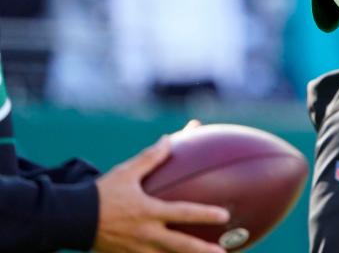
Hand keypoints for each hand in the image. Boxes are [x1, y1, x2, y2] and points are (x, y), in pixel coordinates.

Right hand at [93, 135, 228, 252]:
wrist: (71, 219)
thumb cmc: (101, 193)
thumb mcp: (126, 172)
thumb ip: (151, 157)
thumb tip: (169, 139)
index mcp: (148, 211)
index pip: (182, 213)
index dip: (204, 215)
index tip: (225, 216)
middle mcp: (146, 233)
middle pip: (180, 245)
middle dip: (202, 250)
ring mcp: (137, 249)